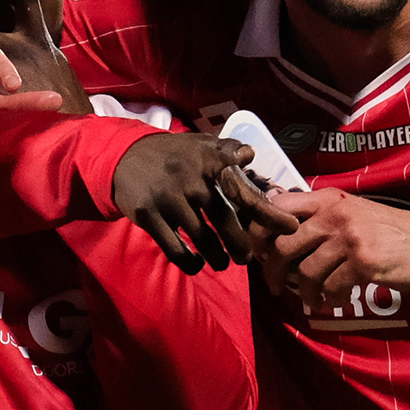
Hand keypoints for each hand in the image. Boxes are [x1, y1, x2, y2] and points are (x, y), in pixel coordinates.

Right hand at [113, 134, 299, 272]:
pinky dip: (189, 261)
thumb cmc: (170, 155)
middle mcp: (188, 176)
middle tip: (246, 258)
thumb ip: (226, 151)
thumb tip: (251, 154)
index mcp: (206, 158)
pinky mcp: (146, 214)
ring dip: (216, 257)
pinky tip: (196, 264)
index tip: (289, 226)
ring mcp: (166, 197)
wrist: (120, 157)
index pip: (240, 184)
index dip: (264, 208)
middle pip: (223, 218)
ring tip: (222, 263)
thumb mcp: (198, 144)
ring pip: (201, 237)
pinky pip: (174, 247)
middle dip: (239, 243)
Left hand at [254, 189, 409, 308]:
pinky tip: (334, 301)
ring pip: (304, 271)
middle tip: (274, 285)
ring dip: (302, 292)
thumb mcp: (354, 211)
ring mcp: (350, 238)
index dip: (259, 232)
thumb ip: (320, 216)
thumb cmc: (394, 232)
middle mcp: (335, 214)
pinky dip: (328, 299)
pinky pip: (330, 287)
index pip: (277, 208)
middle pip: (283, 243)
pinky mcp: (364, 263)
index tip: (258, 252)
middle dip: (271, 270)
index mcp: (328, 198)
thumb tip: (279, 228)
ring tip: (309, 300)